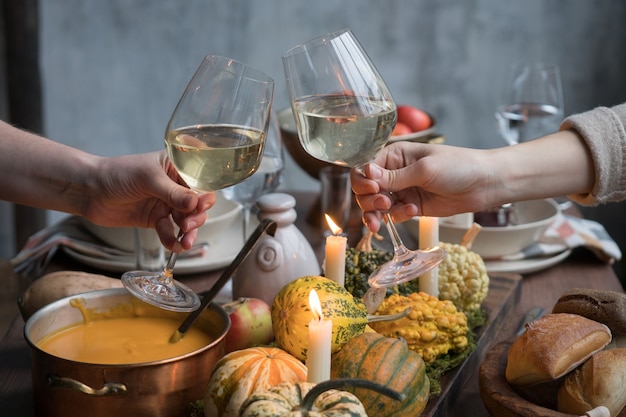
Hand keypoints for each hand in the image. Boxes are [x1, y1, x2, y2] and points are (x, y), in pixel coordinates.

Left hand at [84, 151, 214, 251]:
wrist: (89, 191)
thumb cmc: (117, 173)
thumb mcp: (148, 179)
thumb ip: (173, 193)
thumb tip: (196, 203)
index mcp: (176, 168)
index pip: (200, 182)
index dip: (204, 195)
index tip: (200, 206)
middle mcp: (174, 186)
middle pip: (196, 204)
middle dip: (196, 217)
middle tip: (188, 225)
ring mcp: (165, 204)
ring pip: (186, 220)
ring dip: (188, 232)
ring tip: (185, 242)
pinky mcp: (154, 219)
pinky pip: (169, 231)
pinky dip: (172, 239)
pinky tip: (172, 245)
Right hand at [351, 142, 494, 231]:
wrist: (484, 184)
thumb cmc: (458, 166)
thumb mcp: (424, 169)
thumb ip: (394, 176)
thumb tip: (367, 173)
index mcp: (395, 155)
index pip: (365, 168)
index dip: (363, 181)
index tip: (374, 190)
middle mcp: (394, 172)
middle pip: (365, 189)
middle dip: (369, 199)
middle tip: (384, 203)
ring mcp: (402, 191)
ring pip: (375, 205)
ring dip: (377, 212)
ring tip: (388, 214)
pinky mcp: (411, 207)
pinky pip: (392, 215)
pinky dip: (396, 217)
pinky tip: (411, 212)